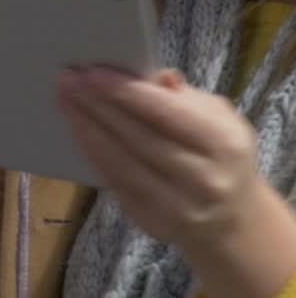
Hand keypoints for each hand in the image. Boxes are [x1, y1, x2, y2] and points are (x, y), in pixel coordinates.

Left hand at [57, 65, 295, 297]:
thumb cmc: (220, 154)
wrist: (232, 218)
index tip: (91, 72)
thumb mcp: (219, 117)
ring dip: (87, 129)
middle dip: (98, 106)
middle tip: (67, 80)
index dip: (126, 92)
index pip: (167, 113)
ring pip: (120, 163)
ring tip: (65, 101)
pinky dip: (93, 154)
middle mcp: (202, 179)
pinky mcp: (153, 224)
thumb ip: (184, 97)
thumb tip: (151, 75)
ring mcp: (177, 207)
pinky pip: (115, 183)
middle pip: (138, 138)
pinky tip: (78, 130)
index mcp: (224, 144)